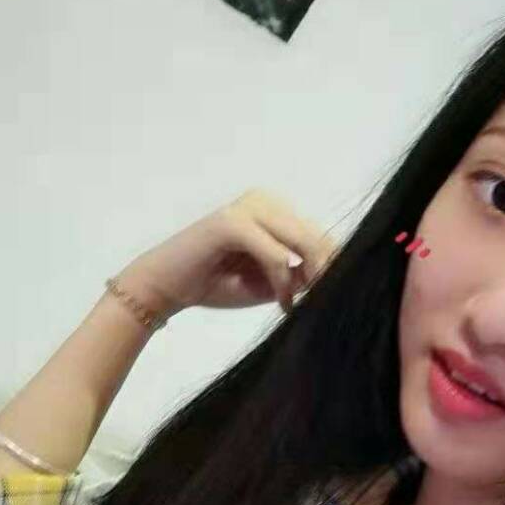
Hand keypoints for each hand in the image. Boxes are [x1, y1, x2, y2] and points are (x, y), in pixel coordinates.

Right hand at [116, 189, 338, 318]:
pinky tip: (280, 301)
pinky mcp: (232, 222)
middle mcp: (266, 200)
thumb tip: (339, 276)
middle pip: (318, 237)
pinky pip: (277, 255)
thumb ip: (303, 274)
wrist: (165, 288)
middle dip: (324, 274)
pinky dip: (283, 281)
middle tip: (318, 304)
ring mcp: (249, 207)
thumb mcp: (273, 281)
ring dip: (306, 279)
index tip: (331, 298)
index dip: (332, 267)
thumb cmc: (218, 284)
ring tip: (291, 304)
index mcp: (276, 210)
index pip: (321, 235)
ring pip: (303, 243)